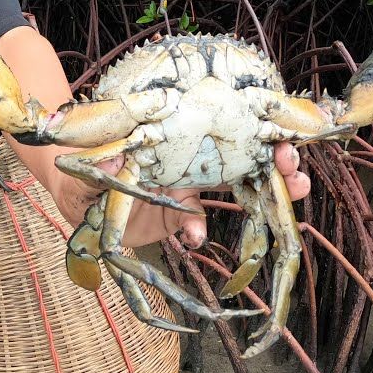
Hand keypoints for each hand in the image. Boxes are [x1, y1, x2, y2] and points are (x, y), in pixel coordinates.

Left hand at [102, 141, 309, 247]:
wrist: (73, 189)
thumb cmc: (87, 158)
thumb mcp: (92, 153)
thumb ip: (102, 158)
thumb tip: (112, 158)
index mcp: (175, 140)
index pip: (221, 134)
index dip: (253, 136)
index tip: (279, 139)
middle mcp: (186, 163)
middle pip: (241, 163)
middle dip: (275, 167)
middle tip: (298, 174)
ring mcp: (183, 192)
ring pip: (231, 193)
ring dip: (263, 199)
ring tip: (290, 196)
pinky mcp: (173, 219)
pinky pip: (194, 226)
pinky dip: (197, 232)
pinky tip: (195, 238)